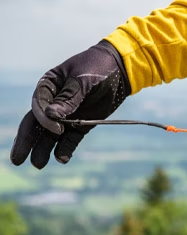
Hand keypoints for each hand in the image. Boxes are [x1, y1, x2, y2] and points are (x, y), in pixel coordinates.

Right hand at [10, 40, 130, 168]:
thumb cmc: (97, 68)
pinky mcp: (81, 124)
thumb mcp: (83, 80)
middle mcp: (53, 103)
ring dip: (43, 149)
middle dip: (26, 142)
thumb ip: (69, 98)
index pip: (38, 107)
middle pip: (36, 124)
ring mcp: (67, 115)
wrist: (120, 70)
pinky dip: (65, 149)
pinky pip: (70, 139)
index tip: (58, 128)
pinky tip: (62, 159)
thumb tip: (51, 116)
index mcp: (47, 87)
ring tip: (38, 164)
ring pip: (51, 135)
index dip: (44, 120)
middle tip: (18, 160)